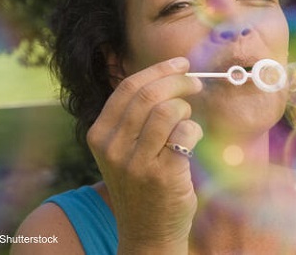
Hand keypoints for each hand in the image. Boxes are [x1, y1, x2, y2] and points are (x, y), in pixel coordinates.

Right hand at [86, 57, 202, 252]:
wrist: (147, 231)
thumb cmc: (141, 183)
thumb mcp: (123, 149)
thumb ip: (136, 116)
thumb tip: (168, 75)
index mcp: (100, 134)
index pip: (128, 88)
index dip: (158, 70)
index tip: (181, 64)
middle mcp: (113, 147)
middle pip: (149, 94)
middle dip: (179, 81)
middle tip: (196, 84)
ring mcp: (136, 163)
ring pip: (168, 110)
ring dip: (186, 109)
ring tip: (188, 120)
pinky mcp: (162, 175)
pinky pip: (185, 132)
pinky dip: (194, 130)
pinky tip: (191, 140)